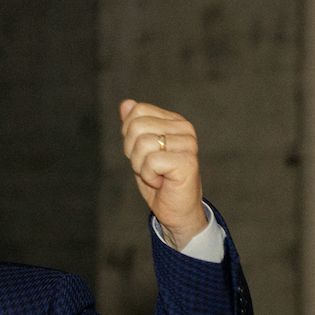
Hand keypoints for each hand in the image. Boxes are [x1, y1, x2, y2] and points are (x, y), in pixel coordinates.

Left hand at [119, 100, 205, 247]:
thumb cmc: (159, 181)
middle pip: (137, 126)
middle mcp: (184, 128)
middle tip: (149, 167)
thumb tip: (126, 103)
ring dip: (141, 166)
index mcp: (173, 121)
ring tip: (156, 174)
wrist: (176, 210)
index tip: (142, 153)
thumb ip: (134, 127)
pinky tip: (162, 181)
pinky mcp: (187, 161)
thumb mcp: (140, 151)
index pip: (137, 111)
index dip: (129, 135)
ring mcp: (188, 144)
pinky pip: (151, 162)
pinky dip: (149, 176)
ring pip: (142, 144)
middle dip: (133, 152)